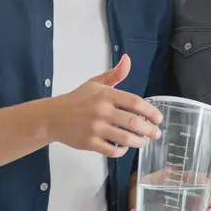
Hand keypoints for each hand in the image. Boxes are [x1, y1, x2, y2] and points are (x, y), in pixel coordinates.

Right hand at [45, 55, 161, 157]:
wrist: (53, 117)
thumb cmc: (77, 100)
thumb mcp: (95, 83)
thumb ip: (114, 74)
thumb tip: (128, 59)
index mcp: (105, 95)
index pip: (134, 102)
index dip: (150, 111)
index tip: (158, 118)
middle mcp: (101, 111)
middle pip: (133, 122)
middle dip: (149, 130)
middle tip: (156, 133)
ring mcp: (95, 128)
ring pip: (125, 138)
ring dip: (139, 142)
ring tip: (145, 141)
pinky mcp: (90, 143)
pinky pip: (112, 150)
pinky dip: (122, 151)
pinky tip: (124, 147)